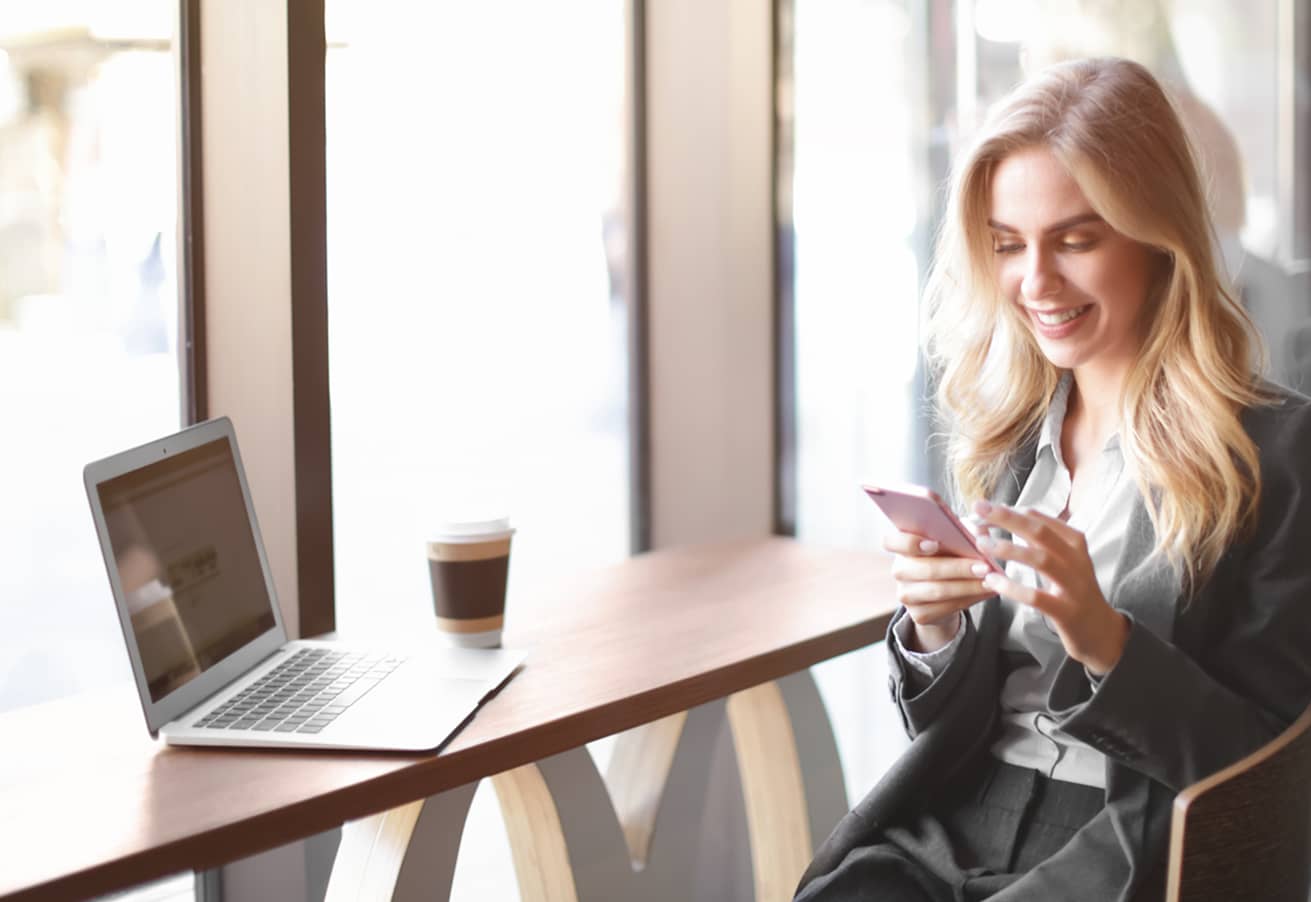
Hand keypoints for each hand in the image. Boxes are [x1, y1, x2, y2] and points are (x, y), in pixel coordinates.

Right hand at [883, 527, 993, 652]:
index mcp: (901, 545)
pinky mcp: (919, 615)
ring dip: (969, 586)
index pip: (891, 542)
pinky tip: (987, 591)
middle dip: (958, 568)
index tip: (935, 543)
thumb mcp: (955, 539)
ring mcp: (906, 595)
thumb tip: (980, 532)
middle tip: (984, 567)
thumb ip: (964, 530)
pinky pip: (947, 608)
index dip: (910, 543)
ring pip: (939, 591)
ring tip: (992, 580)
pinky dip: (971, 598)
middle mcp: (899, 570)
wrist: (944, 591)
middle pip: (926, 569)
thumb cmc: (949, 555)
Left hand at [973, 501, 1129, 674]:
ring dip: (1008, 549)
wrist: (1101, 631)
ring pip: (1040, 559)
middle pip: (1040, 532)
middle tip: (979, 508)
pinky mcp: (1066, 611)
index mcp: (1074, 542)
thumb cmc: (1073, 590)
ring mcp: (1073, 586)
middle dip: (1007, 518)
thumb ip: (1040, 540)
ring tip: (981, 543)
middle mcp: (1077, 560)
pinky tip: (991, 580)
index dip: (1008, 511)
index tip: (983, 508)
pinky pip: (1036, 596)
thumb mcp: (1064, 559)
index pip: (1039, 519)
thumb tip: (1008, 514)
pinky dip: (1011, 587)